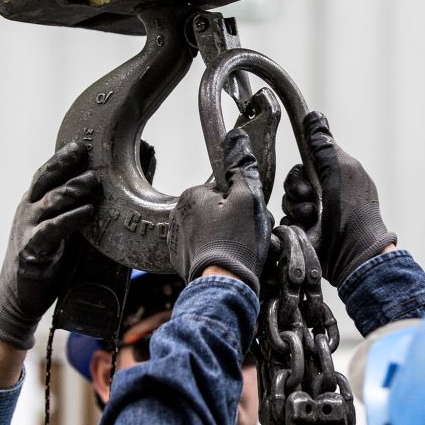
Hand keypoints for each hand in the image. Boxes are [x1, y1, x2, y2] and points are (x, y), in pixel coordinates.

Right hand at [0, 142, 99, 348]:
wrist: (21, 299)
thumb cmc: (52, 262)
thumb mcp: (71, 232)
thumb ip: (88, 211)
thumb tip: (127, 194)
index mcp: (36, 204)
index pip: (48, 173)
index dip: (63, 156)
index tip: (82, 142)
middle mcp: (29, 212)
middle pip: (45, 180)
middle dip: (64, 163)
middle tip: (86, 151)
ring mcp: (27, 230)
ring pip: (48, 202)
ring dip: (71, 189)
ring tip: (93, 180)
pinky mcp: (30, 252)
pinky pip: (50, 231)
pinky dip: (69, 220)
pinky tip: (87, 212)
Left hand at [167, 129, 271, 293]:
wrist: (224, 285)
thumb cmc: (237, 243)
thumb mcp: (248, 199)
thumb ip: (242, 168)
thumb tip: (236, 139)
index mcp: (192, 195)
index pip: (222, 191)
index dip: (239, 202)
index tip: (244, 217)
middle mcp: (177, 213)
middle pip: (215, 209)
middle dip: (230, 220)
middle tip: (242, 235)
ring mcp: (176, 237)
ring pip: (209, 228)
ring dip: (223, 236)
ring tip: (234, 249)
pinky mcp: (179, 257)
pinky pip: (201, 247)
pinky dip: (213, 251)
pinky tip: (223, 259)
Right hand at [281, 111, 394, 286]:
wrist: (352, 250)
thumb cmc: (355, 208)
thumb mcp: (342, 169)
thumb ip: (324, 145)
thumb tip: (313, 116)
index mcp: (335, 179)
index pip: (306, 164)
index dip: (303, 169)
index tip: (306, 173)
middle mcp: (323, 196)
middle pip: (293, 182)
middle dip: (298, 188)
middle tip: (310, 197)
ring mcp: (312, 217)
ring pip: (287, 202)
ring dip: (298, 207)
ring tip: (312, 217)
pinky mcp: (302, 234)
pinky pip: (285, 221)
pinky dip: (295, 223)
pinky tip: (307, 228)